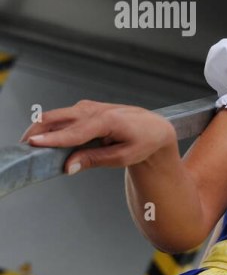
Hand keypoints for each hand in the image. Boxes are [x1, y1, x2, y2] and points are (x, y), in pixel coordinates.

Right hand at [21, 100, 176, 174]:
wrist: (154, 128)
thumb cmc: (142, 143)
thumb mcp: (123, 157)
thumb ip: (94, 160)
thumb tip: (67, 167)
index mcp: (109, 121)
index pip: (75, 131)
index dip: (53, 139)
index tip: (33, 144)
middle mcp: (96, 110)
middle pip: (59, 118)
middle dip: (38, 131)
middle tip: (23, 149)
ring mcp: (89, 107)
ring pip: (58, 116)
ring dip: (41, 129)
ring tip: (29, 146)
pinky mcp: (85, 108)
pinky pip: (63, 117)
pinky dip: (50, 126)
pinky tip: (43, 140)